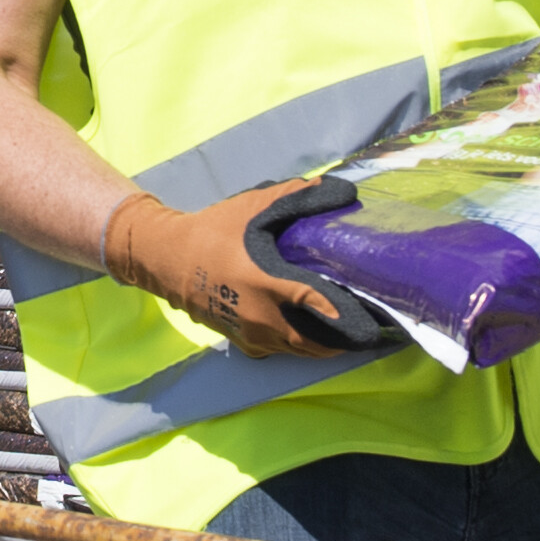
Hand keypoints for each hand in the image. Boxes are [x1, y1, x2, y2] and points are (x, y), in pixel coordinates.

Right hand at [104, 178, 357, 357]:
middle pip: (312, 342)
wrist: (168, 259)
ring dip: (321, 345)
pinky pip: (279, 351)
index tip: (371, 316)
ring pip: (297, 350)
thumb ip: (296, 197)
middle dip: (340, 340)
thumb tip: (339, 189)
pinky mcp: (242, 342)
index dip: (343, 312)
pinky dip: (297, 346)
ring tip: (345, 333)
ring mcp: (251, 334)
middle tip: (364, 329)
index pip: (314, 305)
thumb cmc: (214, 231)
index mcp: (266, 284)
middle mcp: (261, 317)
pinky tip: (309, 331)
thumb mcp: (253, 207)